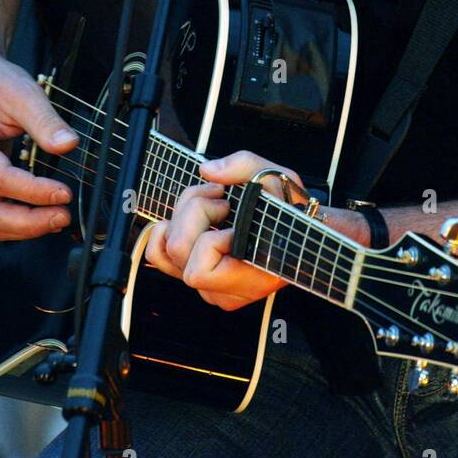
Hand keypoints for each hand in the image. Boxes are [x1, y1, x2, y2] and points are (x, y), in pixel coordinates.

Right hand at [0, 49, 78, 239]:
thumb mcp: (22, 93)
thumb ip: (45, 121)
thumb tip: (69, 145)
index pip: (0, 179)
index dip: (34, 191)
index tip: (64, 193)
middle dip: (30, 222)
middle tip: (63, 215)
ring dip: (24, 228)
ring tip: (58, 219)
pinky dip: (16, 223)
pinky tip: (41, 216)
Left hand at [143, 150, 305, 311]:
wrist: (297, 230)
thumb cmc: (289, 210)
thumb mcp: (278, 179)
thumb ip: (245, 167)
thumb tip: (208, 171)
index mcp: (252, 277)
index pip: (200, 271)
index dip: (212, 238)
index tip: (233, 216)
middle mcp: (229, 290)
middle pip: (179, 253)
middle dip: (195, 212)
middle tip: (222, 199)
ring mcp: (211, 287)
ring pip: (166, 253)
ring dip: (183, 217)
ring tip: (211, 205)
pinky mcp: (198, 275)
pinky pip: (160, 257)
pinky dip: (166, 232)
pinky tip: (188, 218)